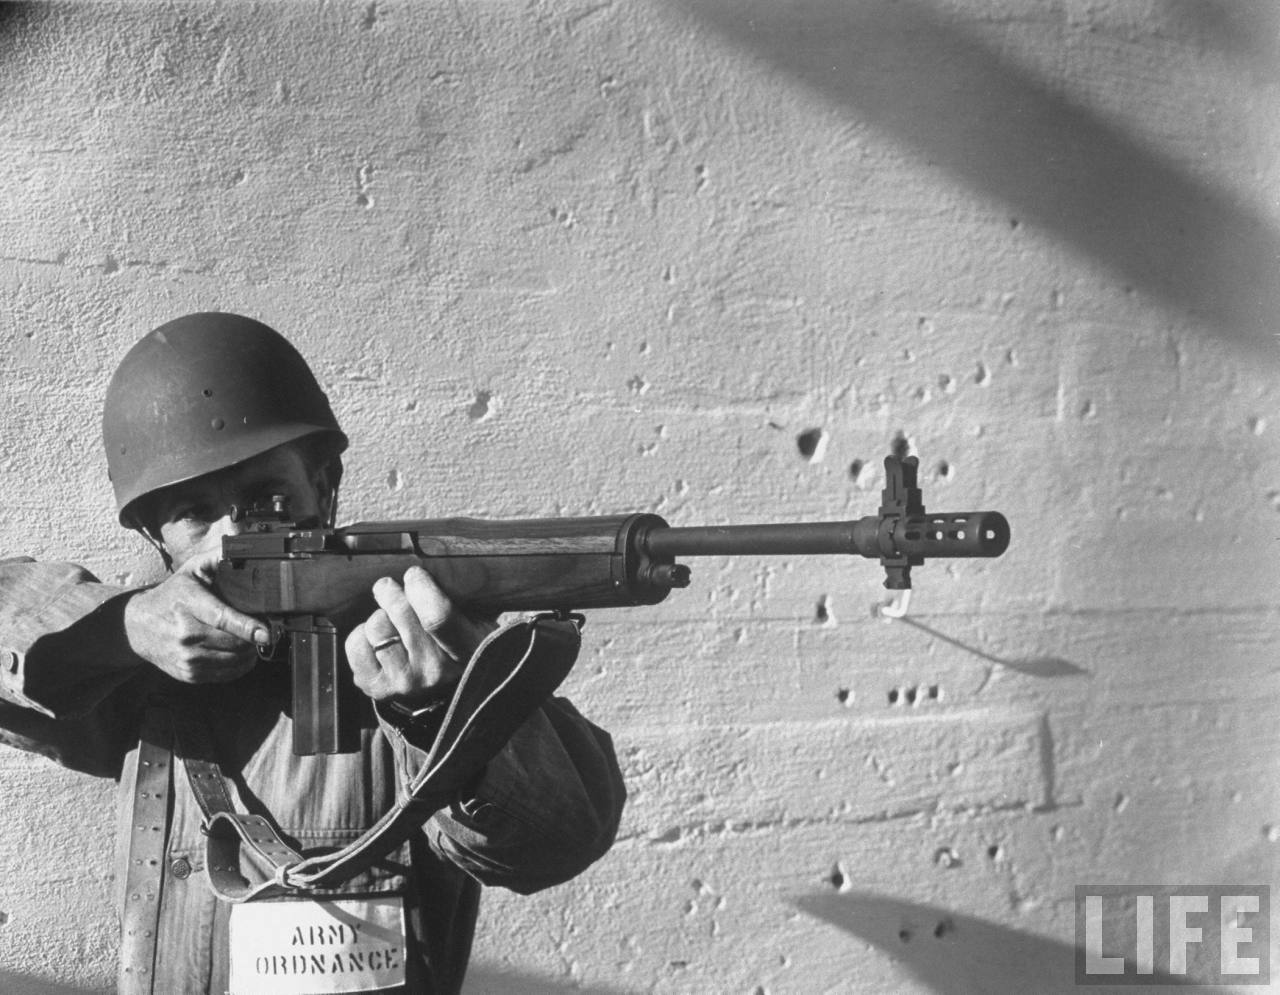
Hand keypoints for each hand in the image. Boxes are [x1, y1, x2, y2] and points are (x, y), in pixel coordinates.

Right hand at [122, 549, 269, 682]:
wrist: (137, 627)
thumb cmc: (170, 597)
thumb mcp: (190, 571)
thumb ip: (217, 558)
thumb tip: (241, 547)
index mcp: (188, 604)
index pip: (222, 619)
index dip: (247, 627)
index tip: (265, 632)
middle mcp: (186, 633)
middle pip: (234, 643)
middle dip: (253, 638)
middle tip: (260, 629)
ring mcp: (187, 657)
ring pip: (233, 661)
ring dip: (248, 652)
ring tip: (248, 640)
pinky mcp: (189, 674)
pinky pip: (226, 675)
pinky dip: (238, 665)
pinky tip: (237, 652)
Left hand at [345, 566, 493, 704]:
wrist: (439, 689)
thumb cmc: (455, 642)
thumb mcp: (476, 619)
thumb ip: (462, 595)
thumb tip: (437, 564)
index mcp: (467, 650)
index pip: (436, 616)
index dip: (420, 587)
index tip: (414, 575)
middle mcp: (435, 671)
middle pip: (400, 613)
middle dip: (391, 591)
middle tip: (391, 588)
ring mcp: (405, 682)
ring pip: (376, 626)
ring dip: (379, 616)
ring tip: (390, 621)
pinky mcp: (378, 687)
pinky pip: (356, 644)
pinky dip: (362, 634)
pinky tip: (379, 639)